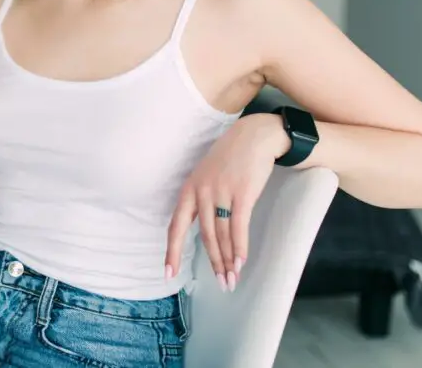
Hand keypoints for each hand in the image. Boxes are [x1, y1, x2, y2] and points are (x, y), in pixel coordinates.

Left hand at [165, 113, 287, 291]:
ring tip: (232, 279)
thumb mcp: (206, 176)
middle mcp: (201, 192)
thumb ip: (201, 201)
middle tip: (221, 284)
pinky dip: (239, 247)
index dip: (172, 251)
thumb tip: (203, 230)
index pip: (175, 226)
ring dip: (228, 260)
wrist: (253, 136)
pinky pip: (238, 226)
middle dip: (213, 263)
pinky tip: (241, 262)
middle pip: (204, 236)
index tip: (168, 274)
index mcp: (188, 190)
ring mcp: (221, 192)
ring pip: (221, 234)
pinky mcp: (242, 193)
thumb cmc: (230, 159)